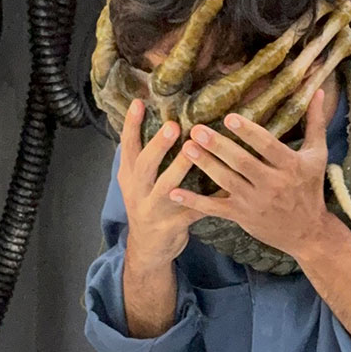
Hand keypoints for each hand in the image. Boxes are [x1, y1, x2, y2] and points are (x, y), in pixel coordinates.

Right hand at [118, 100, 193, 267]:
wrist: (147, 249)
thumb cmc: (148, 205)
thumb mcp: (137, 183)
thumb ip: (144, 158)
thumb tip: (161, 121)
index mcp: (129, 177)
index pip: (127, 148)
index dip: (131, 126)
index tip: (138, 103)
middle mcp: (138, 192)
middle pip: (144, 166)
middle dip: (158, 145)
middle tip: (173, 125)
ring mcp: (153, 210)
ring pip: (166, 188)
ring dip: (179, 168)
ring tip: (193, 150)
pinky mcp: (171, 226)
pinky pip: (192, 211)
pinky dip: (207, 200)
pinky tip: (224, 188)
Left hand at [170, 89, 330, 261]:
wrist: (307, 232)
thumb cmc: (311, 188)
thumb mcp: (318, 155)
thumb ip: (316, 122)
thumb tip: (319, 90)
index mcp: (291, 166)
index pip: (267, 146)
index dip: (249, 133)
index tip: (229, 118)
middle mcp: (273, 184)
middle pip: (242, 163)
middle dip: (218, 146)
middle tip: (196, 130)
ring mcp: (255, 202)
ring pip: (226, 181)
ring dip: (205, 164)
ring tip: (186, 147)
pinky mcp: (242, 216)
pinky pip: (215, 208)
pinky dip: (194, 202)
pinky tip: (175, 191)